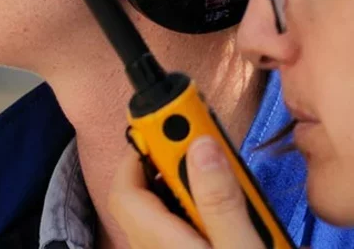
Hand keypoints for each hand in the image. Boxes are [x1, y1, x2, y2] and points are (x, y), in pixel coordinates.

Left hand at [109, 136, 285, 248]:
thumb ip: (221, 198)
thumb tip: (199, 146)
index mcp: (162, 244)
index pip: (127, 187)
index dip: (141, 147)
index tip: (167, 118)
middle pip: (146, 191)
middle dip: (170, 158)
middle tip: (204, 138)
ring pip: (165, 205)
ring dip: (187, 178)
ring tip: (223, 168)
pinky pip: (180, 222)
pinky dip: (197, 201)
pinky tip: (227, 204)